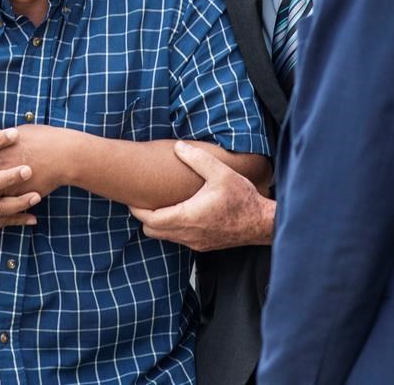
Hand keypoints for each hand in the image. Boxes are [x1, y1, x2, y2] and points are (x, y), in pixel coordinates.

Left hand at [129, 141, 274, 250]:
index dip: (137, 209)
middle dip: (144, 217)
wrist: (262, 224)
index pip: (150, 220)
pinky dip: (172, 228)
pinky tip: (180, 213)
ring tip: (160, 204)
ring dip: (158, 223)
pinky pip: (178, 239)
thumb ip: (197, 158)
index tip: (131, 197)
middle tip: (143, 200)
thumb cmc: (243, 199)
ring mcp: (195, 243)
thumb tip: (178, 146)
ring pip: (165, 237)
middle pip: (151, 231)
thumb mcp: (220, 173)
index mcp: (187, 217)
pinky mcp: (203, 246)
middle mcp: (188, 234)